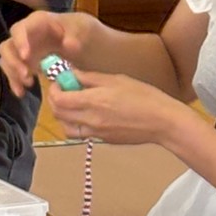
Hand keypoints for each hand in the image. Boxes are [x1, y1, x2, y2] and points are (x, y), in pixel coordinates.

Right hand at [0, 9, 98, 97]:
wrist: (90, 46)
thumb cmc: (85, 33)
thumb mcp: (85, 30)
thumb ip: (77, 35)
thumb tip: (67, 44)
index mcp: (39, 22)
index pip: (21, 28)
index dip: (20, 41)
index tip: (26, 57)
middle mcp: (27, 34)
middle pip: (8, 45)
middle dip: (13, 61)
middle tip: (26, 76)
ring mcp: (25, 49)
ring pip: (7, 59)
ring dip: (12, 73)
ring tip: (28, 84)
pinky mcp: (26, 63)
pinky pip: (13, 71)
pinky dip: (14, 82)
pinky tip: (22, 93)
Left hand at [48, 69, 186, 148]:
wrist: (162, 122)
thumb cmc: (143, 96)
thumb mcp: (115, 79)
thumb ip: (90, 78)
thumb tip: (72, 74)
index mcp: (93, 102)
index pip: (59, 99)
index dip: (53, 89)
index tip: (58, 81)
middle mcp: (91, 120)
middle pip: (58, 114)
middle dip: (55, 100)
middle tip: (62, 90)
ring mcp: (96, 133)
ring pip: (66, 128)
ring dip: (63, 115)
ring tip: (73, 103)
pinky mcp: (103, 141)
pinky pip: (81, 134)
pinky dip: (75, 124)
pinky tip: (87, 113)